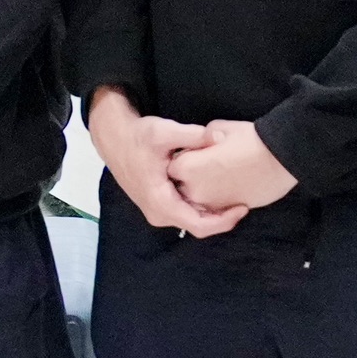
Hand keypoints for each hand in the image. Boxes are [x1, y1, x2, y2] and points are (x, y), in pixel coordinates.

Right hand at [87, 86, 243, 237]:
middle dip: (221, 215)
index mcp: (160, 201)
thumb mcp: (164, 131)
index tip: (242, 207)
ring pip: (192, 219)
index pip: (199, 226)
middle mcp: (158, 213)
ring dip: (212, 210)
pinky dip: (201, 205)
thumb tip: (219, 137)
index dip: (225, 220)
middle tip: (242, 198)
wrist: (114, 138)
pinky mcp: (158, 205)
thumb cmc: (137, 136)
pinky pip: (185, 212)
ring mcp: (157, 211)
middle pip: (198, 225)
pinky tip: (213, 189)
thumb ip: (193, 135)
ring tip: (231, 194)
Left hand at [167, 118, 296, 216]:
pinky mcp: (230, 211)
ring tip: (222, 171)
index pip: (173, 165)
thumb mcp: (216, 128)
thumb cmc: (250, 140)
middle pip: (183, 183)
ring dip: (205, 186)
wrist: (283, 159)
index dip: (185, 156)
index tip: (197, 150)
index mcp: (187, 169)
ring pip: (198, 197)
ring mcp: (213, 203)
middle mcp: (195, 190)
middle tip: (210, 161)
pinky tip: (231, 181)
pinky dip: (219, 195)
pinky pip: (216, 205)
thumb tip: (202, 142)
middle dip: (191, 174)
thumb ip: (199, 137)